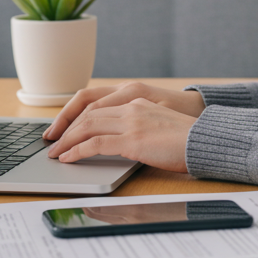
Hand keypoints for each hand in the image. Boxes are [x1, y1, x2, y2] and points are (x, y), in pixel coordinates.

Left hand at [45, 81, 204, 140]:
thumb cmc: (186, 137)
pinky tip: (69, 158)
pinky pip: (94, 143)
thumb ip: (137, 125)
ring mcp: (131, 121)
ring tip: (56, 153)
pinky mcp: (132, 139)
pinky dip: (77, 151)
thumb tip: (119, 140)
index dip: (75, 115)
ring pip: (86, 126)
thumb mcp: (158, 123)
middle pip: (86, 112)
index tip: (63, 127)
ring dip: (67, 140)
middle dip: (65, 127)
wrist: (206, 140)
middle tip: (52, 141)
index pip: (95, 103)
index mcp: (136, 99)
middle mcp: (131, 105)